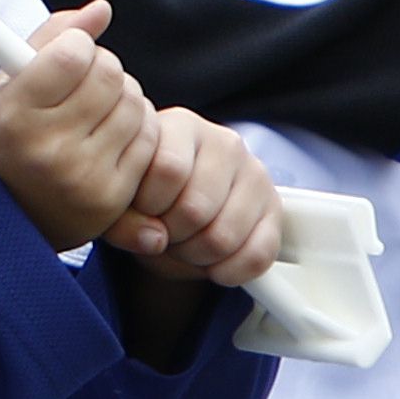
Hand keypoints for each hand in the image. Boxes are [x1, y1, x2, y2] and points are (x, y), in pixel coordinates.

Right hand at [0, 0, 155, 250]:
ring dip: (122, 95)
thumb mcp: (10, 83)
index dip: (77, 44)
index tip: (68, 55)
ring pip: (134, 101)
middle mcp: (48, 149)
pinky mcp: (113, 196)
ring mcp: (84, 176)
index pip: (73, 54)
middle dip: (103, 66)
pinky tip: (111, 134)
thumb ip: (52, 36)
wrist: (11, 213)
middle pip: (111, 73)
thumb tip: (102, 9)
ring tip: (97, 109)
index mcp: (15, 116)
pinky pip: (149, 137)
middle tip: (85, 81)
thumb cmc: (10, 136)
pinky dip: (136, 125)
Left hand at [102, 107, 286, 290]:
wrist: (175, 213)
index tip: (141, 214)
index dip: (149, 207)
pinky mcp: (275, 210)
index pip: (169, 170)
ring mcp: (256, 175)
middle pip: (196, 208)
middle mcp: (225, 143)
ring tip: (185, 245)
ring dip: (197, 257)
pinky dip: (229, 271)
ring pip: (224, 236)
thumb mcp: (124, 203)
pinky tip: (212, 263)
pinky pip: (257, 255)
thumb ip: (124, 219)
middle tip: (163, 236)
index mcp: (181, 126)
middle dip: (172, 238)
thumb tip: (154, 238)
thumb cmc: (145, 199)